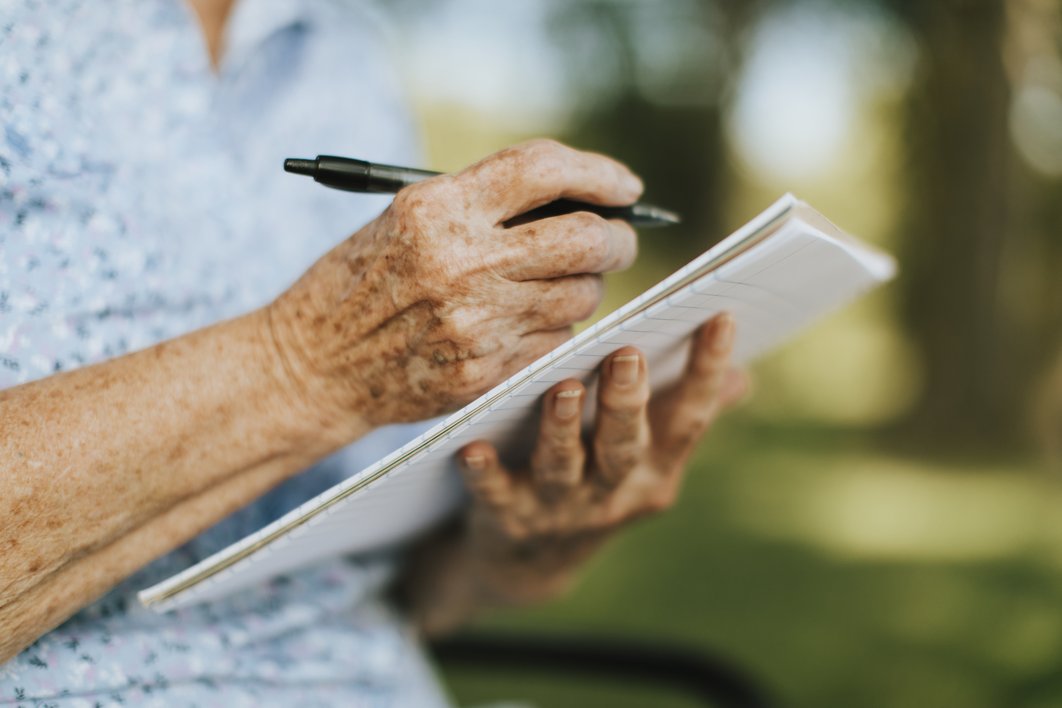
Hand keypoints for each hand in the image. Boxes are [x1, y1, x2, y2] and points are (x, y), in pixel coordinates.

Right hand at [266, 140, 641, 436]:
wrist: (314, 366)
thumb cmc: (360, 282)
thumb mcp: (404, 219)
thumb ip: (482, 203)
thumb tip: (575, 196)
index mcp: (436, 209)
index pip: (543, 170)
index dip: (597, 173)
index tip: (625, 186)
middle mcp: (461, 263)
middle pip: (584, 239)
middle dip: (618, 238)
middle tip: (620, 240)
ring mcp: (476, 323)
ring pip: (581, 297)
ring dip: (587, 287)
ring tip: (561, 283)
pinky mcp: (484, 372)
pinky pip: (556, 343)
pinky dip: (555, 330)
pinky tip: (525, 325)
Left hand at [453, 313, 746, 603]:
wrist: (530, 565)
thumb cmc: (596, 484)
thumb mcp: (646, 460)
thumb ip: (685, 416)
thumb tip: (743, 376)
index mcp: (654, 470)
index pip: (689, 419)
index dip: (707, 371)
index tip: (720, 315)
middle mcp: (613, 492)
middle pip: (624, 446)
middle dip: (627, 402)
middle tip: (627, 353)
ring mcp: (560, 510)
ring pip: (562, 467)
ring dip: (562, 429)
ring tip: (563, 387)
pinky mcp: (509, 520)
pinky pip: (495, 495)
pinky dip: (485, 474)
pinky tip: (473, 447)